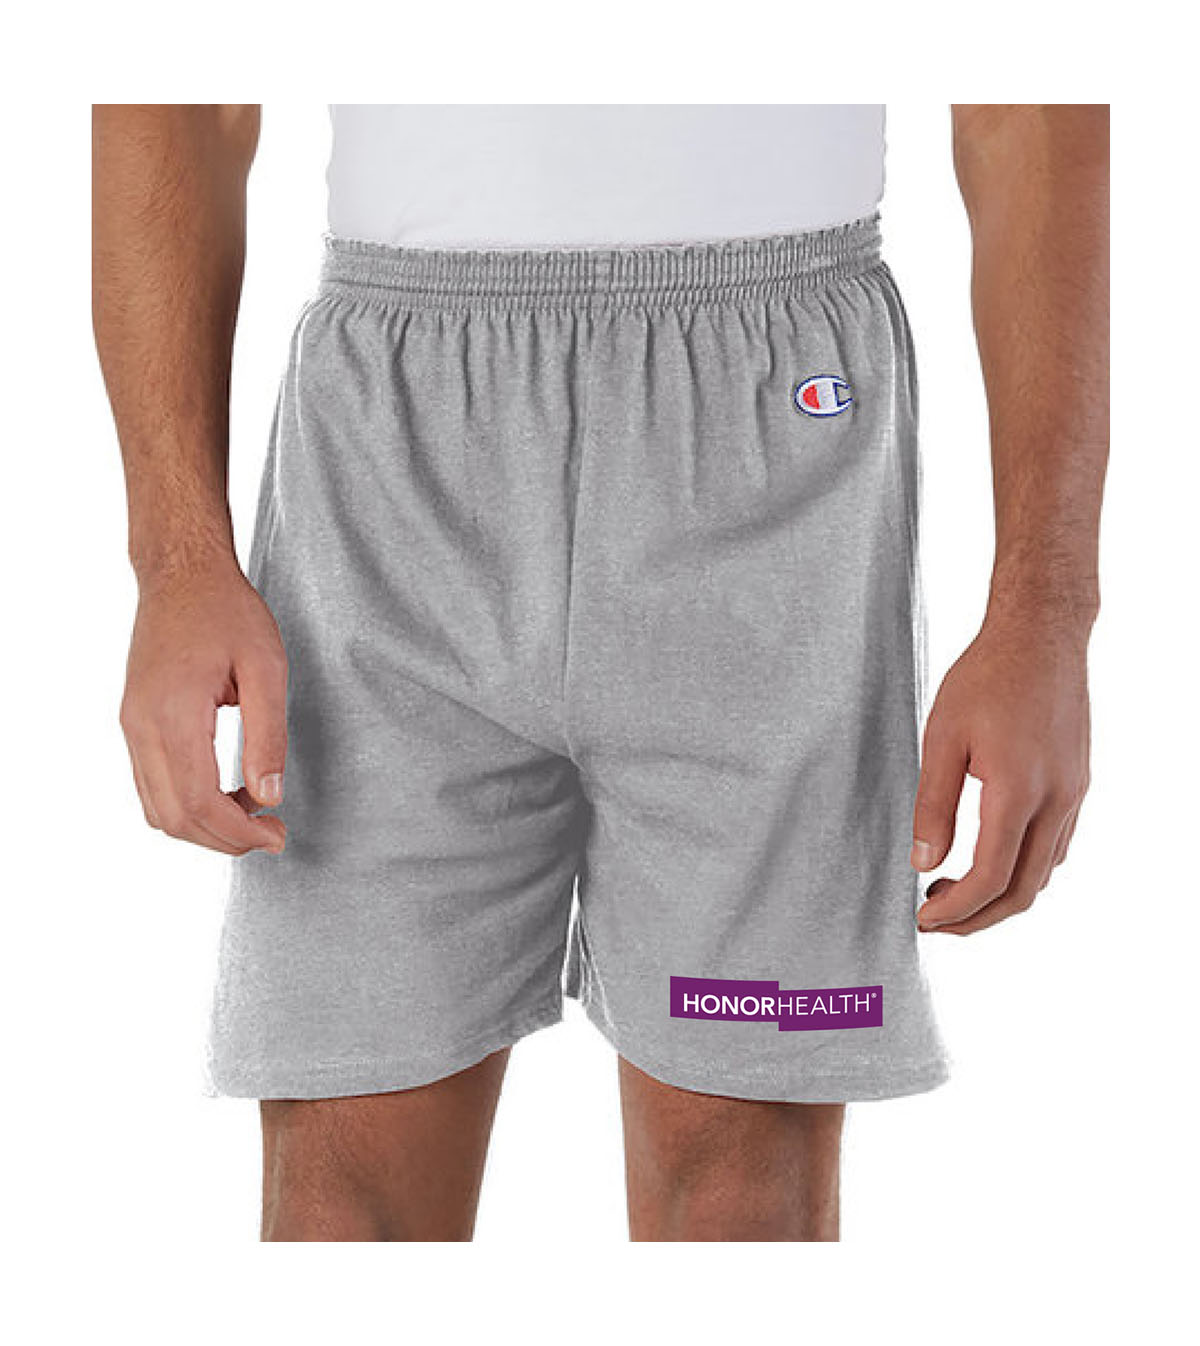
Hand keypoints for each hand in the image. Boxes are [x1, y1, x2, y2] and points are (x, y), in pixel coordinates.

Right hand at [120, 559, 287, 855]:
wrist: (181, 575)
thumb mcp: (266, 668)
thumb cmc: (227, 612)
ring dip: (205, 826)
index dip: (238, 832)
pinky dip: (188, 805)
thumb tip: (269, 796)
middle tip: (272, 834)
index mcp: (173, 714)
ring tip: (254, 814)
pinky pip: (152, 786)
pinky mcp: (134, 723)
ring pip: (158, 809)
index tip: (277, 834)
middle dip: (225, 839)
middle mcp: (142, 726)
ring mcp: (131, 726)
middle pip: (174, 817)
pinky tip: (228, 793)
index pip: (198, 802)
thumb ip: (268, 735)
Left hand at [911, 615, 1090, 934]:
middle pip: (1023, 890)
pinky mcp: (1078, 784)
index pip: (989, 877)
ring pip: (1043, 873)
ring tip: (951, 888)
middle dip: (977, 918)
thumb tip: (923, 863)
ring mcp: (1073, 794)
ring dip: (1001, 894)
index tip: (923, 920)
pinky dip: (1023, 868)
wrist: (1041, 636)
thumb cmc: (987, 677)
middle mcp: (1056, 800)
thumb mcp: (941, 738)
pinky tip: (989, 855)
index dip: (955, 911)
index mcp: (1018, 791)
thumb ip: (932, 805)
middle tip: (935, 919)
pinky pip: (1055, 846)